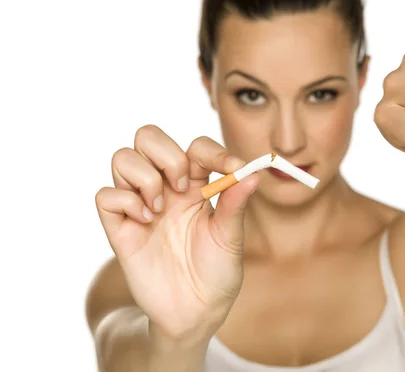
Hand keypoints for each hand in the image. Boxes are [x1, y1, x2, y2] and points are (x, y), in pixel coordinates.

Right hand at [95, 125, 259, 340]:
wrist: (194, 312)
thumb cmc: (217, 273)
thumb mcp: (231, 238)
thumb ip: (235, 204)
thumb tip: (253, 172)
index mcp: (197, 186)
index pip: (196, 147)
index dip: (212, 151)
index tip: (230, 168)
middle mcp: (166, 189)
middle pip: (148, 137)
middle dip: (165, 154)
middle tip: (181, 186)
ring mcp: (141, 205)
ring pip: (123, 158)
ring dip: (144, 177)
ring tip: (160, 209)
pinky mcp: (120, 228)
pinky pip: (105, 195)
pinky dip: (124, 201)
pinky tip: (144, 223)